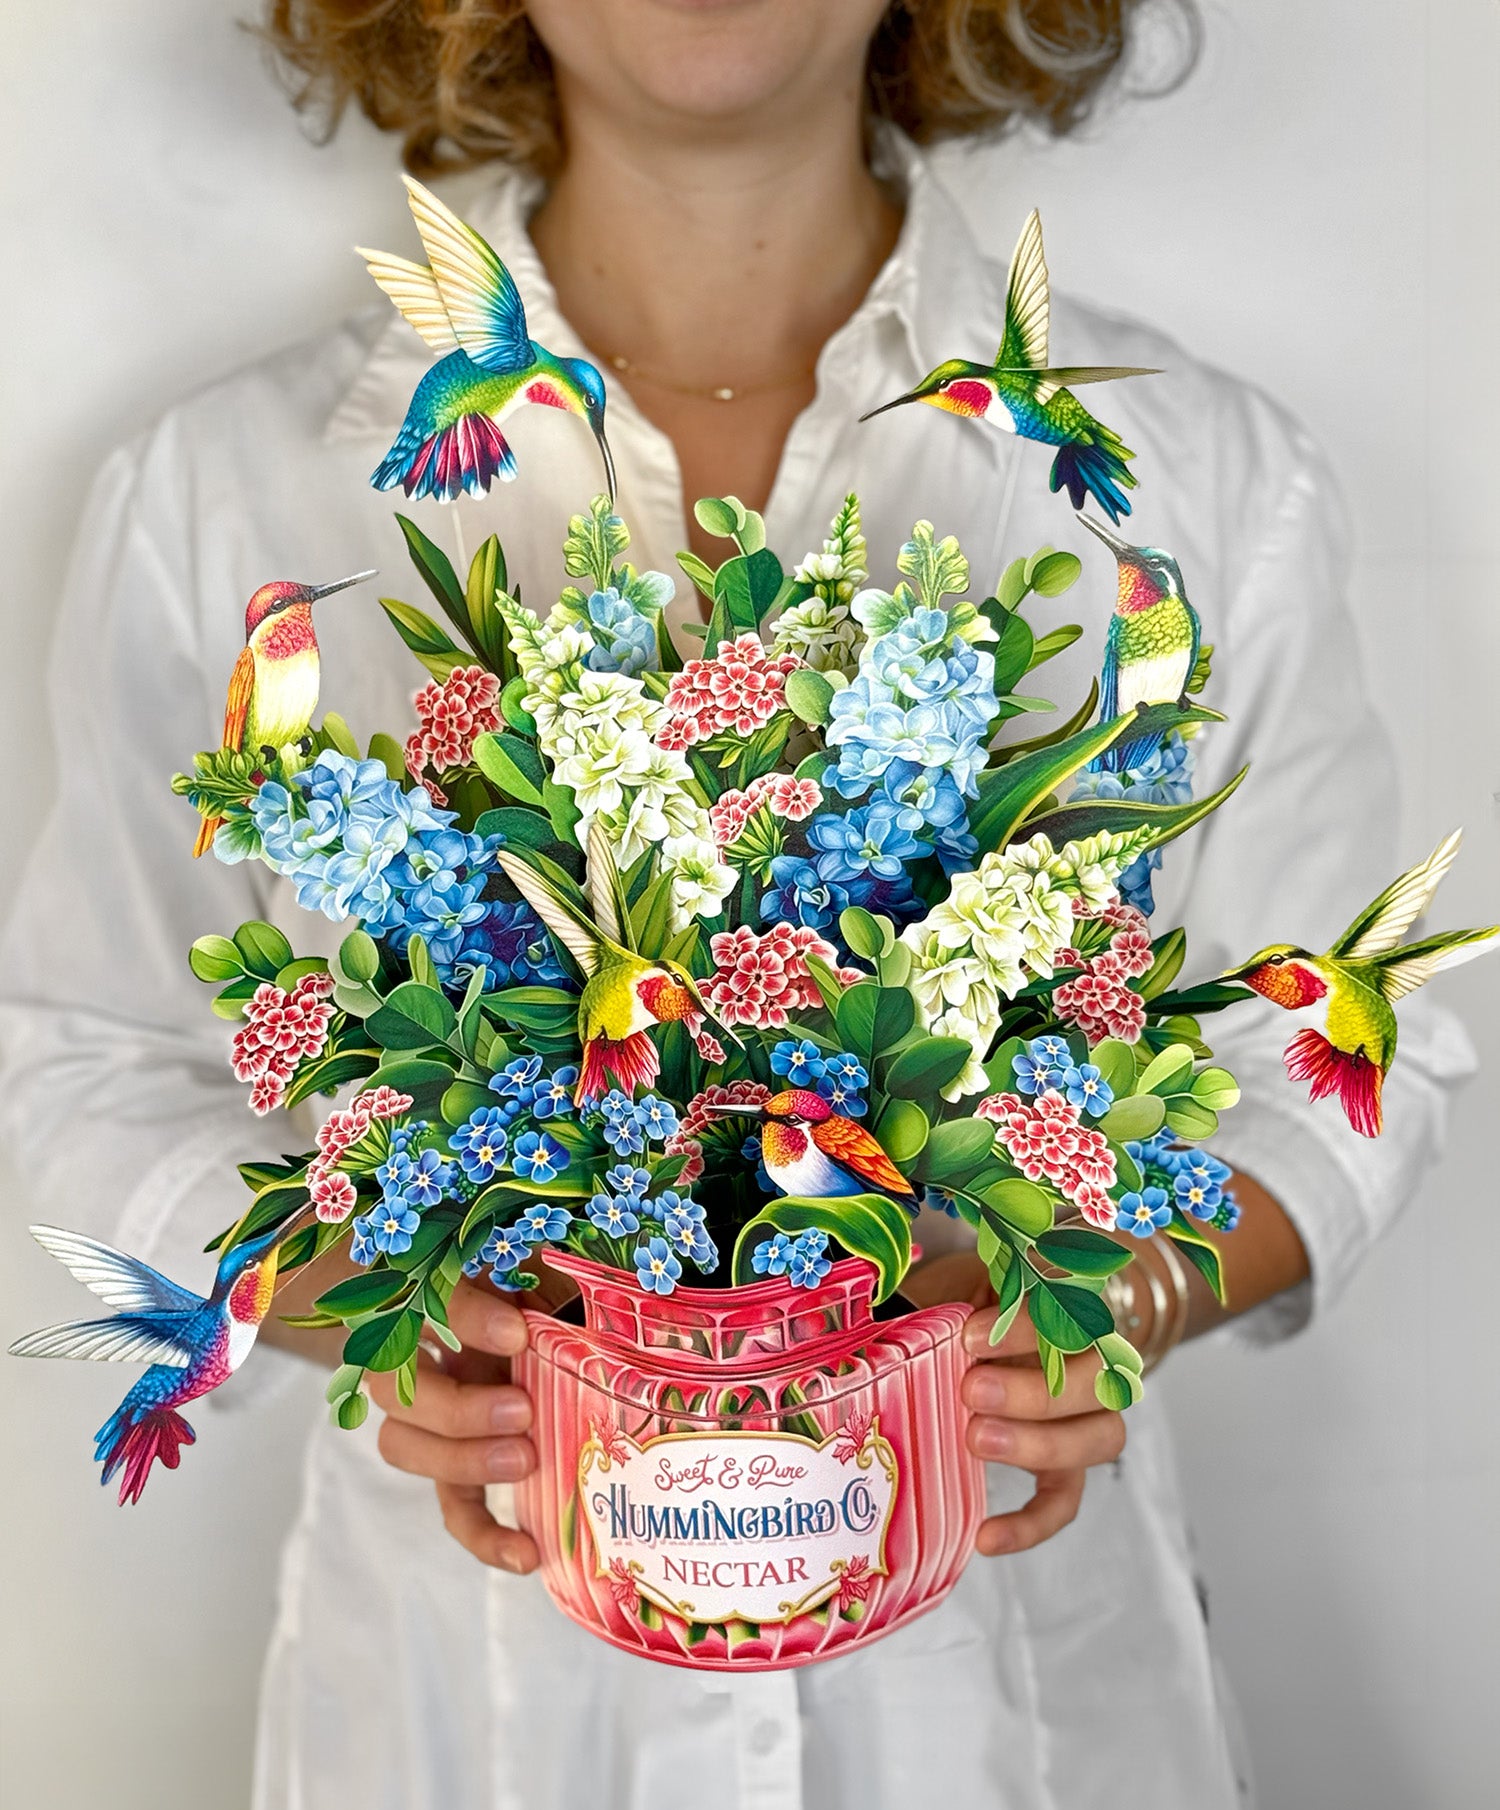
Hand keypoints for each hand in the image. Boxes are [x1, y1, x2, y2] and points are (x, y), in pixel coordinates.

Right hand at [366, 1277, 540, 1572]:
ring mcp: (426, 1413)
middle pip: (394, 1389)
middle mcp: (413, 1354)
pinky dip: (483, 1535)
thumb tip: (579, 1295)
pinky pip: (451, 1506)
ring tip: (525, 1459)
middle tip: (520, 1411)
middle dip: (457, 1408)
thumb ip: (544, 1277)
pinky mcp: (452, 1465)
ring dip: (462, 1460)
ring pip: (403, 1445)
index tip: (517, 1331)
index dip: (467, 1320)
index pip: (429, 1301)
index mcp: (431, 1294)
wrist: (516, 1318)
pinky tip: (527, 1554)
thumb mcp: (532, 1269)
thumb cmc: (526, 1284)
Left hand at [961, 1299, 1125, 1556]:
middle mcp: (1093, 1363)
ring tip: (976, 1439)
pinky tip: (987, 1538)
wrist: (970, 1336)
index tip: (971, 1335)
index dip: (1029, 1328)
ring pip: (1099, 1437)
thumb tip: (931, 1309)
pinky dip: (1031, 1524)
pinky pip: (1065, 1501)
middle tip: (972, 1391)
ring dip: (1041, 1442)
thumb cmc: (967, 1305)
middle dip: (1036, 1390)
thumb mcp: (965, 1282)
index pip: (1074, 1315)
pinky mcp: (1066, 1468)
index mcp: (1072, 1308)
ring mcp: (1086, 1418)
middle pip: (1097, 1380)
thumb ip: (966, 1290)